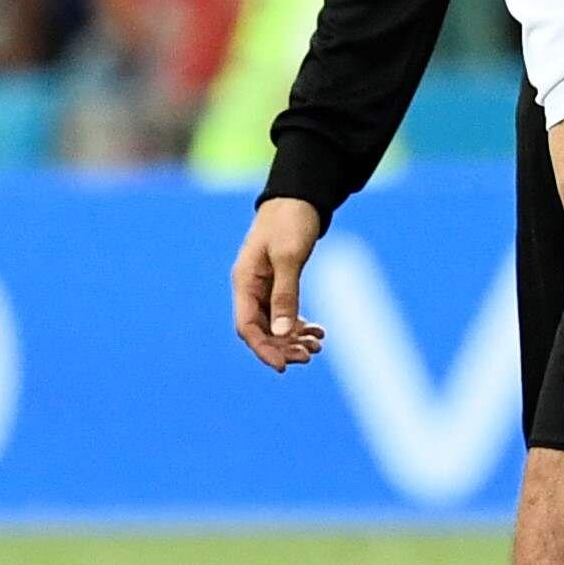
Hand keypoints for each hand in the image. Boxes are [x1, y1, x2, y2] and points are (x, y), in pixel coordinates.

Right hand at [232, 197, 329, 368]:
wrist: (299, 197)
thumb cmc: (290, 222)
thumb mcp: (288, 257)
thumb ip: (285, 294)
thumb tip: (281, 332)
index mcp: (245, 281)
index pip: (246, 327)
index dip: (263, 349)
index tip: (284, 366)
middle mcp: (250, 288)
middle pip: (261, 330)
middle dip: (283, 347)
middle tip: (310, 356)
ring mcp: (264, 287)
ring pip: (274, 325)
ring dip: (293, 339)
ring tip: (318, 346)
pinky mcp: (279, 284)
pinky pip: (285, 314)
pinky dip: (300, 325)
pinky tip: (318, 332)